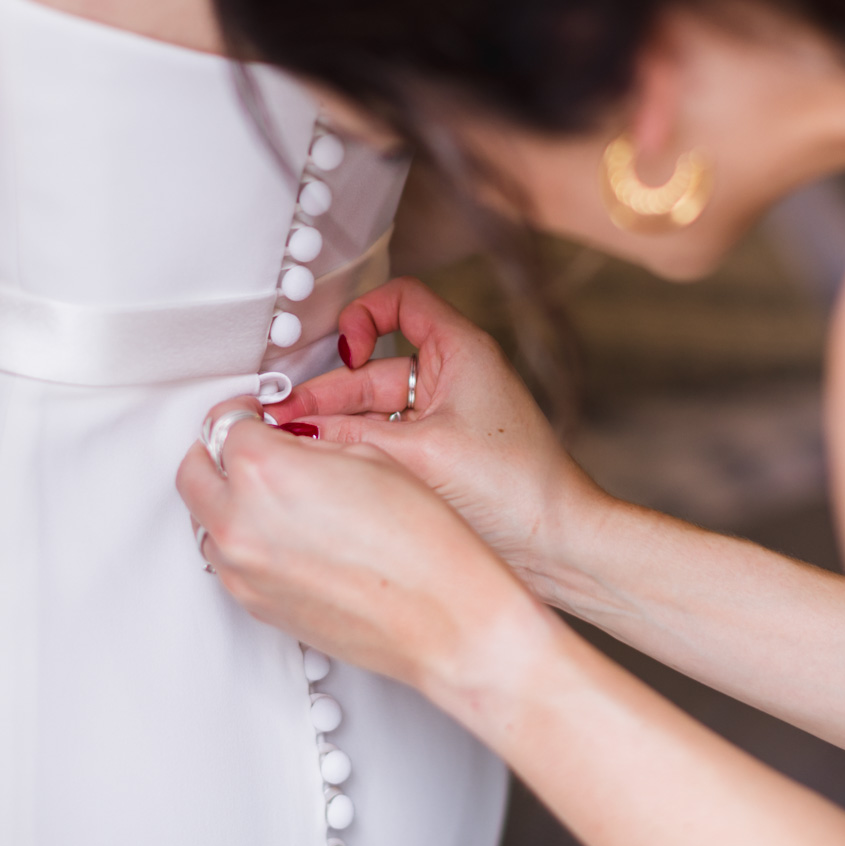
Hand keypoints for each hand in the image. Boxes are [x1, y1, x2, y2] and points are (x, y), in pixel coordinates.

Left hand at [176, 396, 558, 705]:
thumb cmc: (421, 544)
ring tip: (275, 498)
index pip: (225, 425)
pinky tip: (288, 536)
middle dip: (218, 453)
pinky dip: (243, 541)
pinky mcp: (254, 604)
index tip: (256, 415)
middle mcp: (239, 522)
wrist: (443, 618)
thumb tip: (283, 443)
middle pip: (194, 471)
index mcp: (264, 471)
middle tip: (250, 447)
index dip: (246, 414)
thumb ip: (308, 446)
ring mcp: (241, 571)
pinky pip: (227, 562)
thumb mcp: (367, 459)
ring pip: (204, 520)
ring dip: (227, 501)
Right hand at [267, 278, 602, 599]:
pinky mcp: (442, 453)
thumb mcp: (420, 454)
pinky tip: (327, 467)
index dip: (364, 316)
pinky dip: (358, 449)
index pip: (402, 300)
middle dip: (328, 393)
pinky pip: (388, 438)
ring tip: (294, 447)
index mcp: (461, 351)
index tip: (344, 351)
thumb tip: (297, 432)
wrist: (560, 545)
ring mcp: (446, 417)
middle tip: (284, 420)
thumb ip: (352, 439)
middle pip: (374, 367)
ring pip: (375, 408)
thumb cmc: (517, 489)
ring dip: (336, 426)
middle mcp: (454, 377)